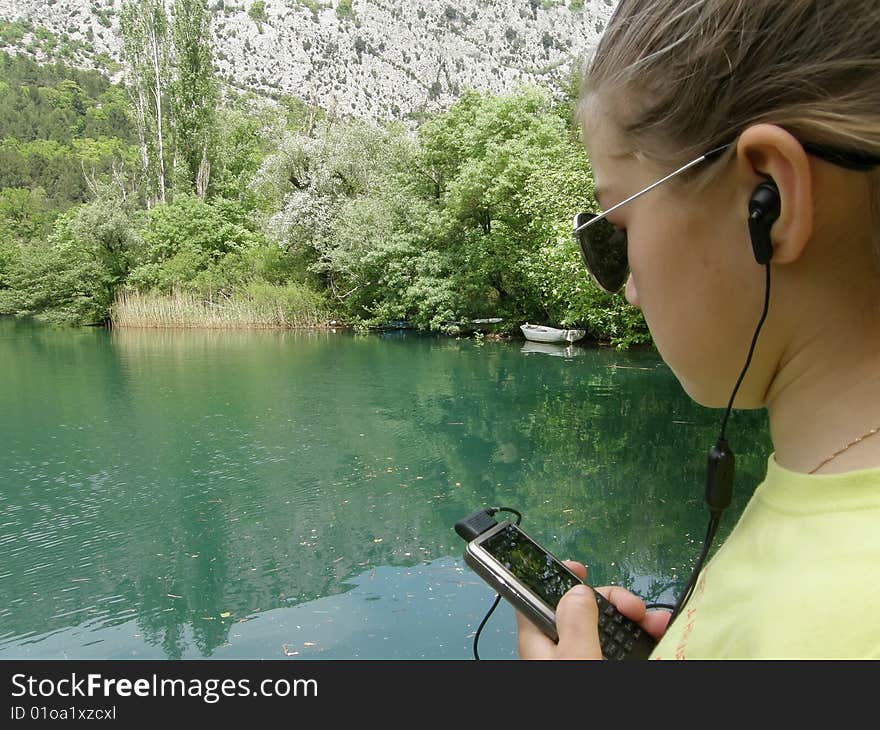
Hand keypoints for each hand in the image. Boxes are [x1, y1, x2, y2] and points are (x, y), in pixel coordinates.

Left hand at [516, 561, 670, 658]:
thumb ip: (575, 621)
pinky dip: (640, 637)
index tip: (581, 566)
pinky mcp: (601, 664)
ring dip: (633, 619)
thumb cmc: (579, 694)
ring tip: (658, 623)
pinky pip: (620, 646)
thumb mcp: (575, 656)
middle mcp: (559, 646)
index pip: (539, 595)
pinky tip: (659, 634)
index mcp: (540, 638)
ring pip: (605, 626)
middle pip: (583, 608)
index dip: (558, 576)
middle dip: (613, 601)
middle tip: (637, 608)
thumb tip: (578, 588)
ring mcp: (581, 656)